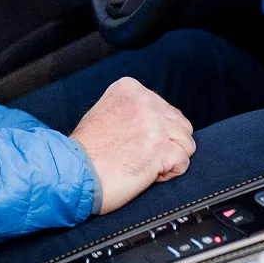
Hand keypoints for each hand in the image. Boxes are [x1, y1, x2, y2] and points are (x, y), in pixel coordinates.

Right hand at [70, 77, 195, 213]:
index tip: (138, 140)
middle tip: (144, 155)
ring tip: (145, 163)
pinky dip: (170, 173)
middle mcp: (145, 101)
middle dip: (169, 143)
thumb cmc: (88, 149)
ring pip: (186, 143)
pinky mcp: (161, 148)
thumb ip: (132, 109)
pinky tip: (148, 173)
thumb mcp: (106, 111)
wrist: (76, 170)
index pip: (165, 108)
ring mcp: (154, 124)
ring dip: (170, 158)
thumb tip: (157, 119)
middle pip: (181, 124)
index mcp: (130, 88)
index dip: (157, 130)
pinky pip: (183, 163)